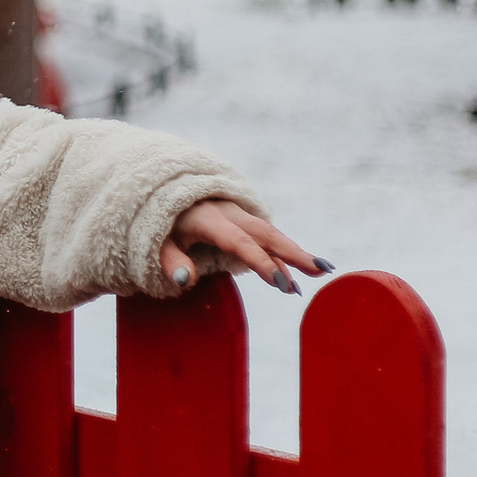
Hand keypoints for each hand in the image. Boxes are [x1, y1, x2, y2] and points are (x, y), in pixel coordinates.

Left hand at [160, 199, 331, 295]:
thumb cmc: (162, 224)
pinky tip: (297, 271)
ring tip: (320, 271)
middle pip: (265, 233)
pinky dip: (282, 251)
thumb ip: (170, 262)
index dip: (260, 262)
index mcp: (208, 219)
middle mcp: (228, 213)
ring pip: (270, 233)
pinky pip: (265, 236)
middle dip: (293, 252)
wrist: (165, 192)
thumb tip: (184, 281)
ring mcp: (237, 214)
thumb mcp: (156, 243)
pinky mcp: (242, 219)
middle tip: (319, 271)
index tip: (280, 284)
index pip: (239, 242)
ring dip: (294, 252)